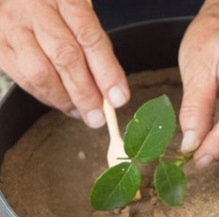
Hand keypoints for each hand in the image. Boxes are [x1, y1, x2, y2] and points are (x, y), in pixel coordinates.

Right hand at [0, 0, 128, 127]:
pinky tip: (62, 103)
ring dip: (65, 100)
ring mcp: (13, 27)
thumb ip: (96, 48)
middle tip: (98, 116)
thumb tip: (110, 89)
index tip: (118, 98)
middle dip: (85, 93)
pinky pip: (24, 80)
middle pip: (65, 57)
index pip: (90, 38)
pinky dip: (47, 98)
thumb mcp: (80, 16)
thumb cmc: (53, 8)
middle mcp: (36, 10)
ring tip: (81, 113)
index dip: (107, 72)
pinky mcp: (0, 47)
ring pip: (40, 73)